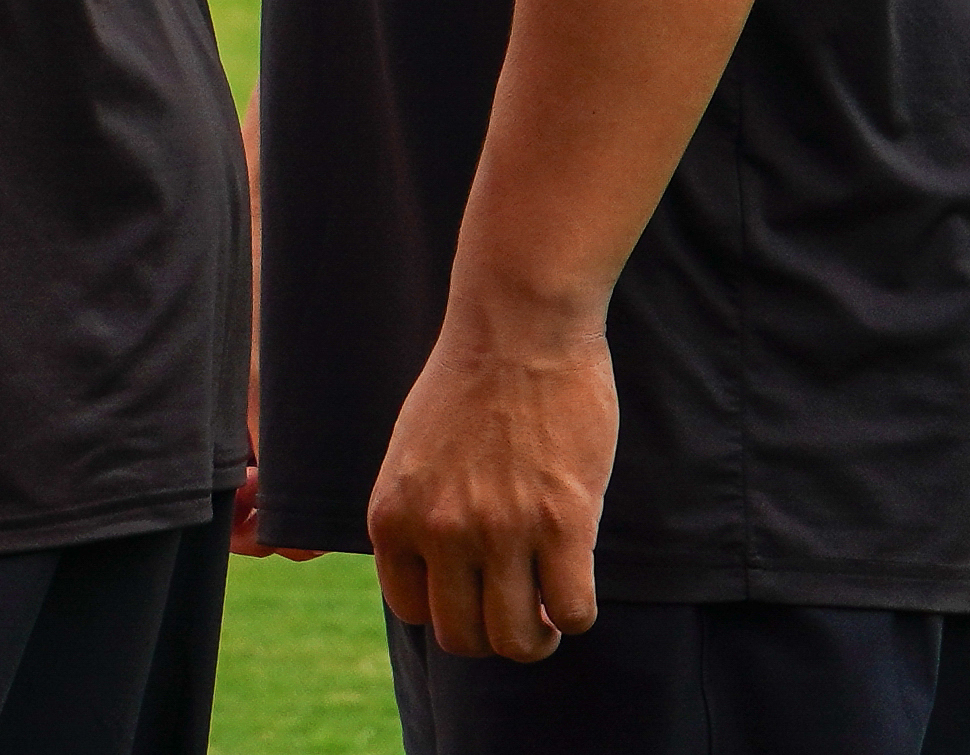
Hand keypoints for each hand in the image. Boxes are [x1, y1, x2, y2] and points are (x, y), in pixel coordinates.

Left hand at [369, 304, 613, 660]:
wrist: (518, 328)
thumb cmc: (468, 383)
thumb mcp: (411, 454)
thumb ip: (419, 513)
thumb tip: (442, 572)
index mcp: (393, 514)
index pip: (411, 611)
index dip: (449, 609)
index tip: (474, 591)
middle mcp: (439, 531)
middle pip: (463, 639)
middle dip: (493, 635)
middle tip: (519, 610)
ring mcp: (500, 531)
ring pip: (517, 641)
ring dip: (538, 637)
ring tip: (549, 610)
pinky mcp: (563, 523)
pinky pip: (573, 612)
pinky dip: (577, 613)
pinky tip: (576, 585)